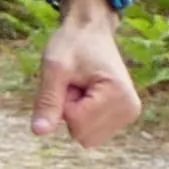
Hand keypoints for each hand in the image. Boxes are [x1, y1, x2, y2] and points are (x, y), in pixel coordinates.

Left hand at [32, 0, 139, 146]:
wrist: (90, 30)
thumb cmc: (72, 44)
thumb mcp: (54, 69)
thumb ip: (47, 101)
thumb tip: (39, 132)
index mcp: (118, 95)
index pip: (76, 123)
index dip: (64, 102)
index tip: (71, 79)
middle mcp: (130, 109)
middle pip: (82, 135)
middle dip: (70, 111)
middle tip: (75, 84)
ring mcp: (128, 114)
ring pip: (86, 138)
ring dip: (76, 115)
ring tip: (81, 87)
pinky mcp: (123, 116)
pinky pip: (92, 133)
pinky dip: (84, 116)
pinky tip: (87, 94)